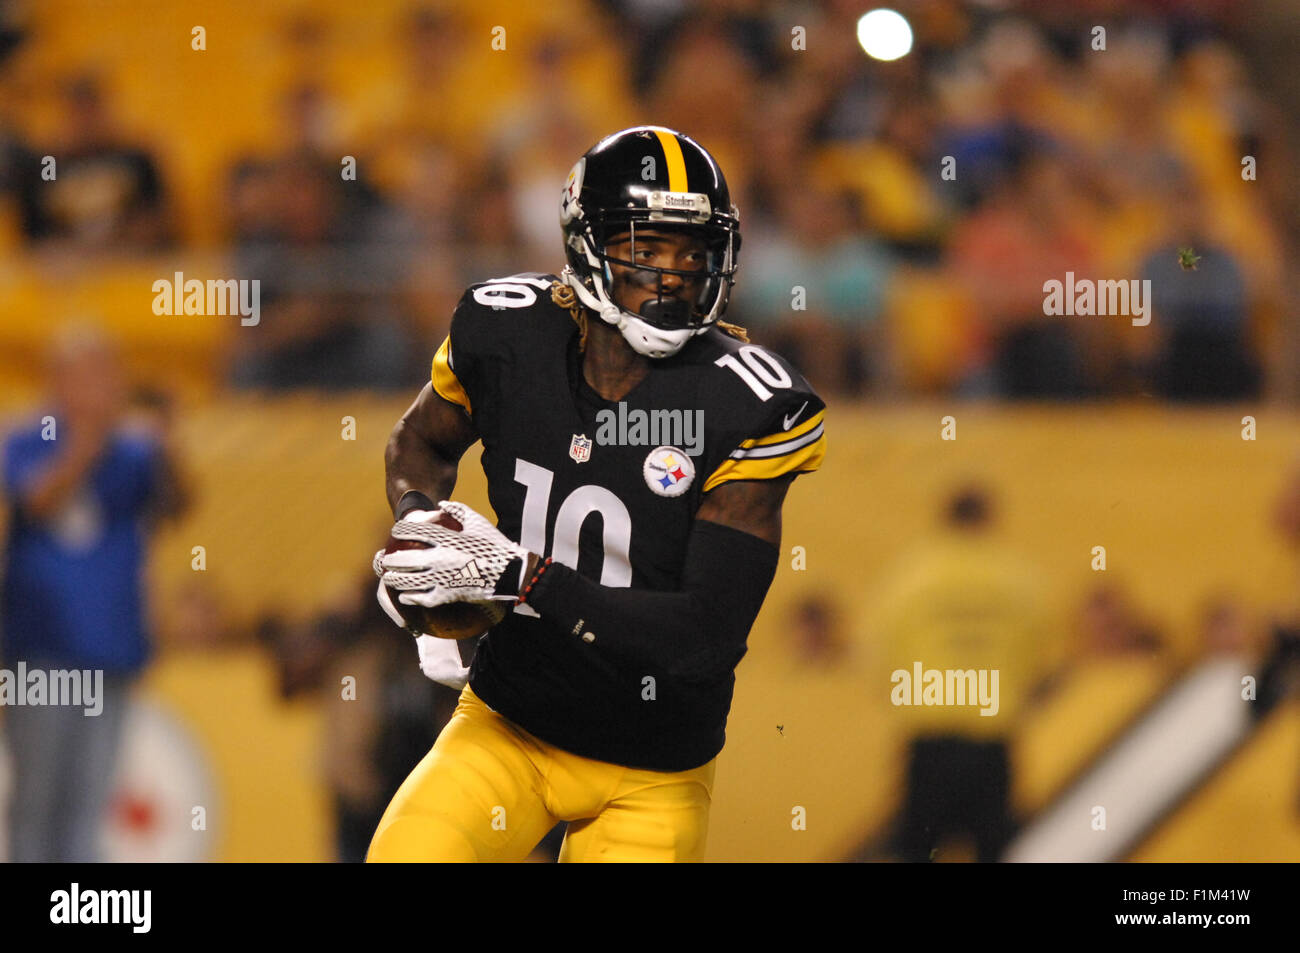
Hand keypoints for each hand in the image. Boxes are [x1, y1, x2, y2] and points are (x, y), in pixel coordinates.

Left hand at [376, 500, 533, 606]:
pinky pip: (424, 598)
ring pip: (410, 581)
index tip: (396, 530)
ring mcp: (443, 579)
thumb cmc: (495, 545)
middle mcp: (441, 558)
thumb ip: (458, 510)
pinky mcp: (448, 595)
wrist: (511, 573)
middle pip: (406, 559)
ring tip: (389, 577)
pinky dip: (411, 597)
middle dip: (391, 559)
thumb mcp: (479, 522)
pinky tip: (404, 597)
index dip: (401, 530)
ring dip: (395, 579)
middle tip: (385, 558)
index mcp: (448, 539)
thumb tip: (442, 504)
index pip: (416, 532)